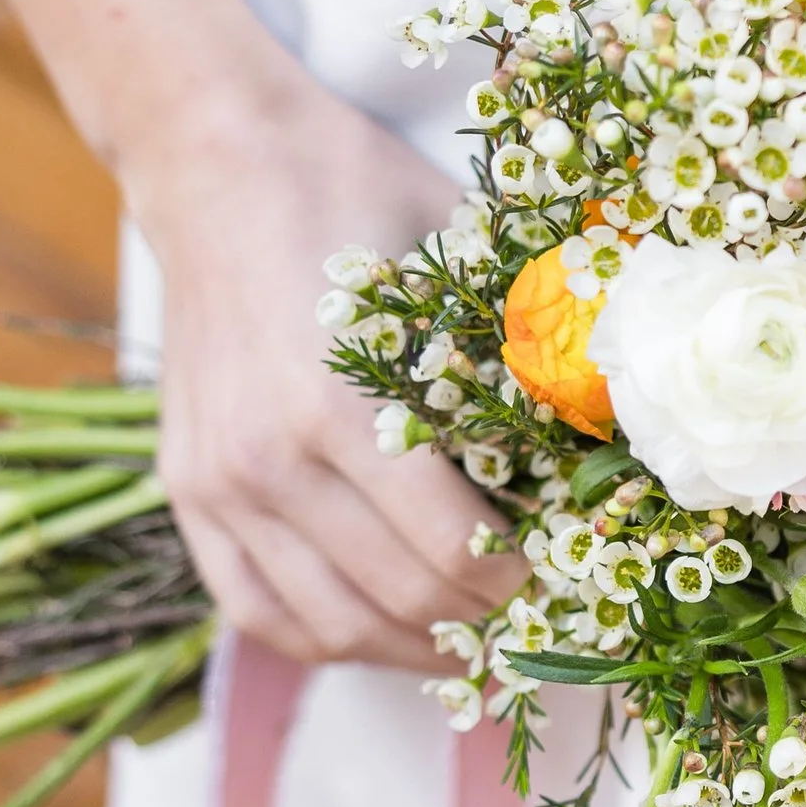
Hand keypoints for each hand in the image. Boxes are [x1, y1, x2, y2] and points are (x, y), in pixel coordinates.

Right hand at [126, 77, 520, 671]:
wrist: (217, 159)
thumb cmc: (353, 194)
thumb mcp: (459, 255)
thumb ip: (529, 347)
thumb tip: (617, 431)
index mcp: (337, 408)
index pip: (454, 551)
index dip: (525, 577)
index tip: (571, 566)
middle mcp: (267, 463)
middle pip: (400, 597)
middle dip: (483, 617)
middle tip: (541, 608)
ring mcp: (218, 485)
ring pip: (328, 624)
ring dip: (411, 647)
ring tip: (475, 636)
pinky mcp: (188, 492)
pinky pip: (256, 609)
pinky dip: (327, 637)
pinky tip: (387, 631)